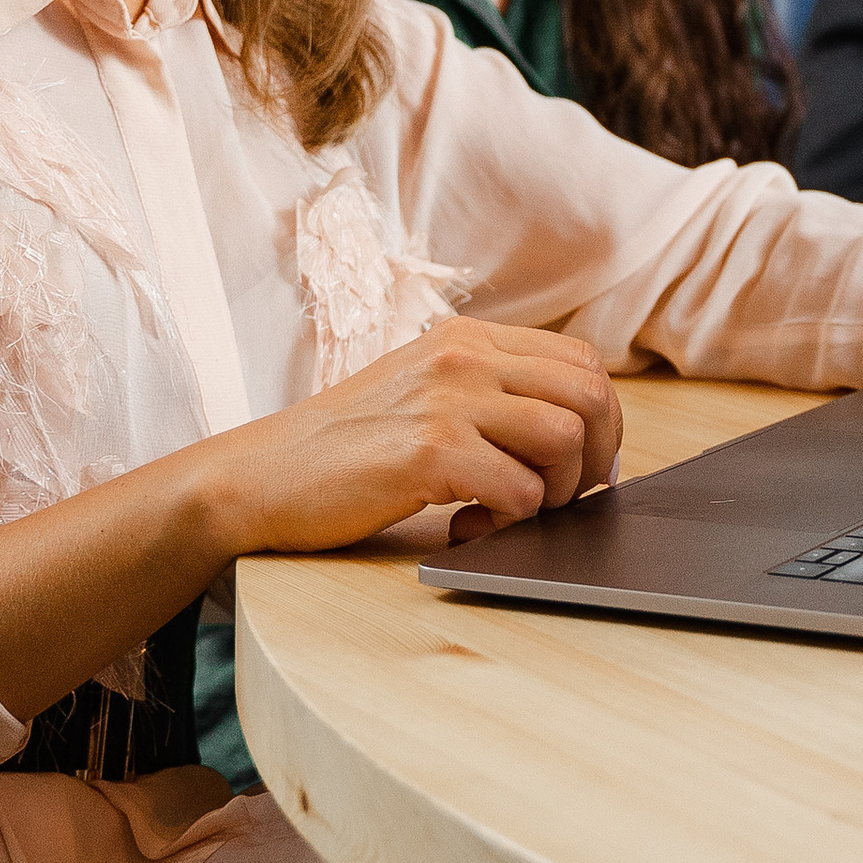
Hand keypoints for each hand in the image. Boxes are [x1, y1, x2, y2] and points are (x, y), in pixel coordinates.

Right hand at [213, 316, 623, 551]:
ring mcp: (448, 399)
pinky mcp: (429, 451)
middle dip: (595, 458)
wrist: (259, 476)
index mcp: (470, 337)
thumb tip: (579, 440)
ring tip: (508, 512)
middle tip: (560, 500)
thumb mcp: (425, 393)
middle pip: (590, 395)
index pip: (583, 361)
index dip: (603, 421)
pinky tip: (466, 525)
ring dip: (555, 492)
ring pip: (565, 438)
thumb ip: (492, 397)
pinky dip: (510, 520)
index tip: (586, 467)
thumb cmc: (347, 448)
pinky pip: (520, 489)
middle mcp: (465, 355)